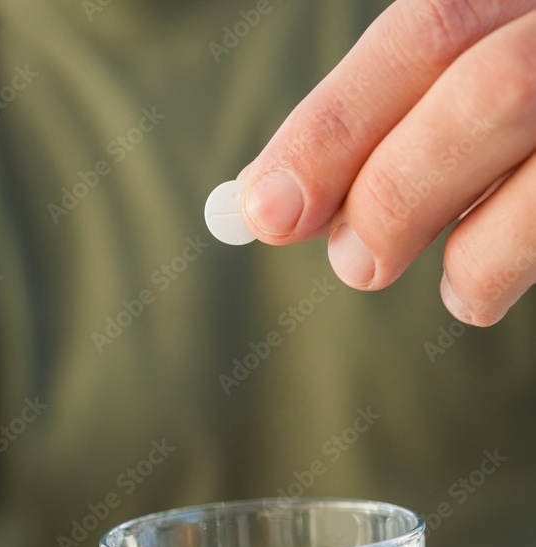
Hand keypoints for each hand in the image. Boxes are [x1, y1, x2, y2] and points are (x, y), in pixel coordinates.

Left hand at [240, 0, 535, 325]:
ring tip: (455, 285)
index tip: (265, 211)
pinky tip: (490, 283)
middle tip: (358, 263)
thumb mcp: (470, 78)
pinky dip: (514, 273)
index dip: (337, 125)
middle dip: (398, 193)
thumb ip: (392, 121)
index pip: (428, 30)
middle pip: (495, 92)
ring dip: (478, 257)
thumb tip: (283, 203)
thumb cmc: (522, 116)